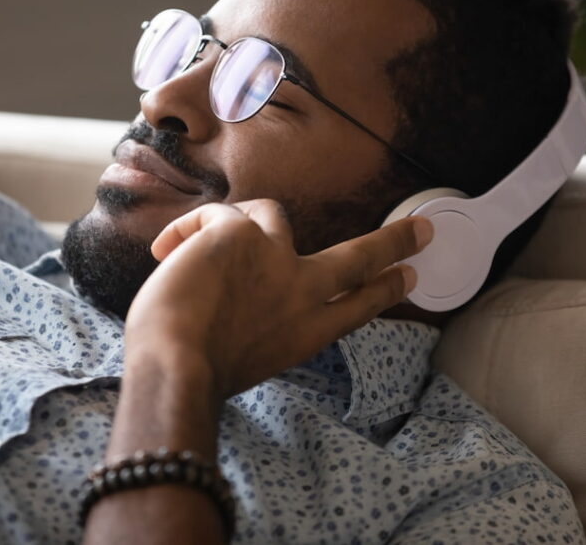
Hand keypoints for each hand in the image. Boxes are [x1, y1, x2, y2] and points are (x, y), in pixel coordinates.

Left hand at [123, 199, 432, 401]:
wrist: (176, 366)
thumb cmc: (192, 371)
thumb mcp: (244, 356)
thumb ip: (257, 323)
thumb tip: (234, 293)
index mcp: (305, 332)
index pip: (356, 306)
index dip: (384, 290)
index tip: (409, 277)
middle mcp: (301, 293)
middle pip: (360, 258)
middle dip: (393, 242)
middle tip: (420, 231)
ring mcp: (276, 256)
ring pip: (270, 213)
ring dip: (235, 224)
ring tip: (194, 249)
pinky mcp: (241, 231)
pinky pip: (214, 214)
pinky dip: (187, 230)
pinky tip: (166, 253)